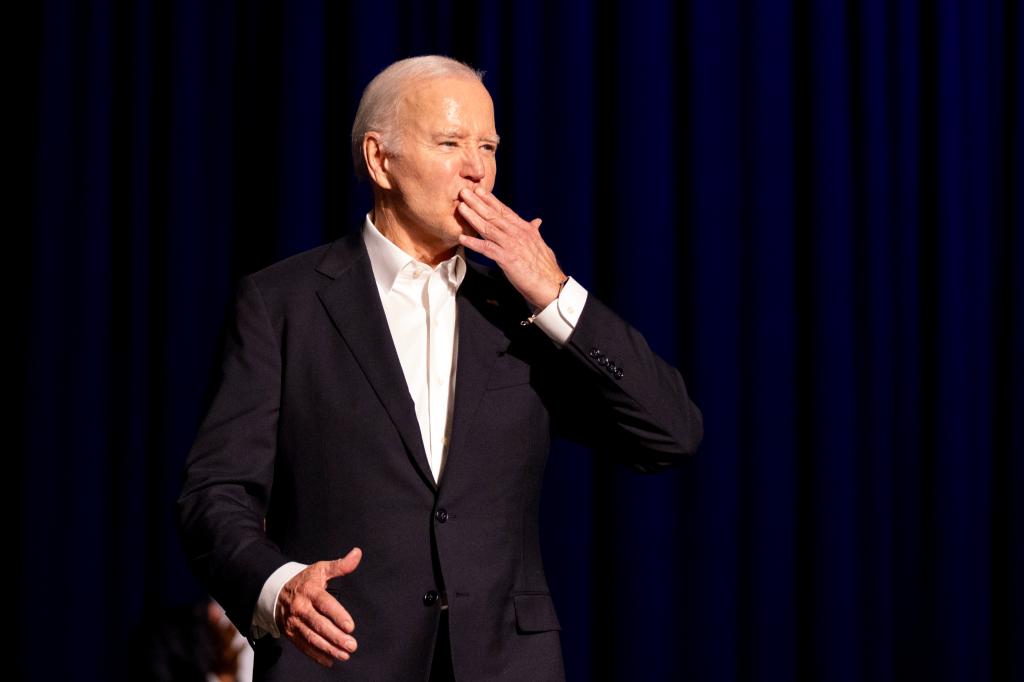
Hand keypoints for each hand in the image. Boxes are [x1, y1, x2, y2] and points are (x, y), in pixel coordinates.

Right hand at [276, 547, 361, 666]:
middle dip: (335, 637)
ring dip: (328, 649)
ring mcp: (294, 622)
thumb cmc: (304, 580)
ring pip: (311, 638)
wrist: (276, 592)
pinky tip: (330, 661)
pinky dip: (316, 655)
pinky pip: (303, 646)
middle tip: (351, 645)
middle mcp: (301, 608)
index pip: (325, 604)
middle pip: (319, 625)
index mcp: (310, 591)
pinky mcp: (290, 633)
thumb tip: (357, 553)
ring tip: (344, 654)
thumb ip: (340, 565)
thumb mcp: (320, 569)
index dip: (337, 615)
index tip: (350, 626)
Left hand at [457, 187, 565, 309]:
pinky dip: (474, 243)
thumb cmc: (545, 267)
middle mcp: (518, 233)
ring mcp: (512, 245)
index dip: (491, 200)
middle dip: (477, 202)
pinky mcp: (507, 259)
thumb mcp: (540, 244)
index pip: (505, 211)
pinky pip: (487, 249)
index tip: (479, 190)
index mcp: (525, 229)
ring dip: (473, 217)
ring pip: (488, 228)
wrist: (551, 284)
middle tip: (464, 191)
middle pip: (494, 215)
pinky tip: (462, 238)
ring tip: (461, 208)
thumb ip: (534, 232)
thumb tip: (536, 222)